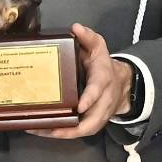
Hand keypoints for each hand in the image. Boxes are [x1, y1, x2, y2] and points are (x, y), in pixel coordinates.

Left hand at [34, 24, 129, 139]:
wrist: (121, 84)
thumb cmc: (104, 66)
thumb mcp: (99, 48)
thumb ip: (89, 37)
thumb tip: (76, 27)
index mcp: (103, 81)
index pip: (97, 91)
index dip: (90, 99)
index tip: (80, 106)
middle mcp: (102, 102)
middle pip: (91, 120)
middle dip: (72, 126)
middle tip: (51, 126)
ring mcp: (97, 116)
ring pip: (83, 130)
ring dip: (62, 133)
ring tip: (40, 130)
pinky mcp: (91, 123)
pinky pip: (76, 132)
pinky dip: (60, 133)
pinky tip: (42, 131)